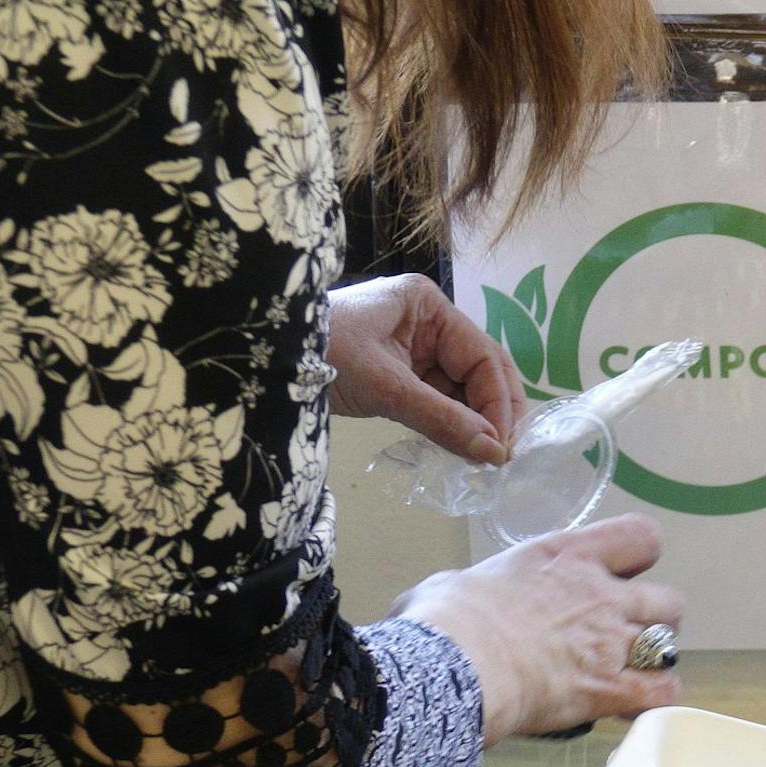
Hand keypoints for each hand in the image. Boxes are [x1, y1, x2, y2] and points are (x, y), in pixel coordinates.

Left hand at [328, 274, 526, 463]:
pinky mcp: (402, 374)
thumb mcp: (384, 387)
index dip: (498, 402)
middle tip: (502, 455)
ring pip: (464, 390)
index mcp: (429, 306)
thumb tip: (491, 453)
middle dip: (494, 412)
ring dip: (475, 423)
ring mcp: (416, 349)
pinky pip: (440, 401)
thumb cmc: (321, 355)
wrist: (263, 360)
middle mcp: (430, 323)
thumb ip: (441, 419)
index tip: (501, 445)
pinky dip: (451, 425)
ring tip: (483, 460)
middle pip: (481, 371)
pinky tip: (460, 449)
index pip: (483, 356)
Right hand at [394, 514, 682, 744]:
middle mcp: (602, 594)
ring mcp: (612, 641)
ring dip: (655, 662)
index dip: (639, 557)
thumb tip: (450, 599)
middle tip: (624, 635)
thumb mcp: (454, 584)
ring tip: (630, 676)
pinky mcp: (612, 687)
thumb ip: (474, 589)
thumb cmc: (445, 620)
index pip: (639, 536)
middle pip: (667, 599)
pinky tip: (632, 709)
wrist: (456, 663)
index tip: (619, 573)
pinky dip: (654, 702)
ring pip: (670, 646)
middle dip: (654, 619)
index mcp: (567, 557)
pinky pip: (662, 694)